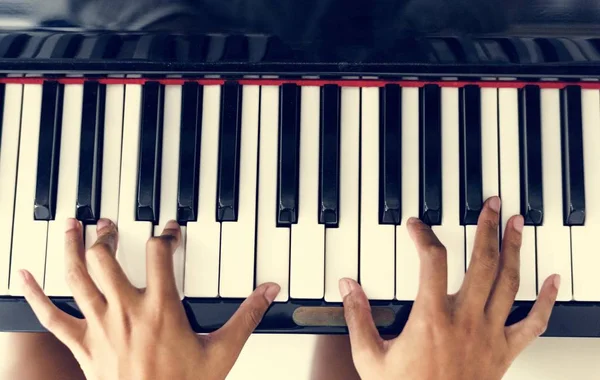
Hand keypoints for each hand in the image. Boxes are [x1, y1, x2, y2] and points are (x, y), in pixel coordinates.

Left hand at [19, 218, 279, 379]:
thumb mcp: (223, 351)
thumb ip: (247, 316)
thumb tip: (269, 291)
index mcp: (161, 307)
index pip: (160, 254)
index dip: (165, 234)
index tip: (168, 230)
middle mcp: (126, 310)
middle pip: (106, 257)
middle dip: (107, 234)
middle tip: (110, 222)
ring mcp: (100, 325)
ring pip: (77, 277)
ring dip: (71, 247)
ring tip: (71, 225)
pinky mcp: (82, 344)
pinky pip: (50, 316)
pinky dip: (35, 293)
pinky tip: (26, 276)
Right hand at [340, 196, 559, 379]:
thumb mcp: (370, 358)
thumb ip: (357, 318)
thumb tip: (347, 287)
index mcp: (431, 319)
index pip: (431, 261)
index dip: (424, 236)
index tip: (417, 226)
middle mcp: (465, 321)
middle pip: (483, 262)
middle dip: (488, 228)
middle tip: (492, 205)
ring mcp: (489, 335)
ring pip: (509, 283)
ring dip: (515, 249)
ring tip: (517, 224)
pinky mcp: (505, 351)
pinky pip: (534, 323)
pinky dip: (546, 300)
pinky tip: (552, 281)